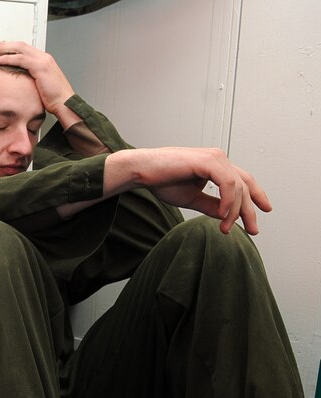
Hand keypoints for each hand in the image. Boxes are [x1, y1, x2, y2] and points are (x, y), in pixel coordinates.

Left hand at [0, 41, 74, 119]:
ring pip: (18, 49)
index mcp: (42, 59)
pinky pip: (20, 59)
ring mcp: (42, 60)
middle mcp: (43, 56)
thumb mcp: (38, 85)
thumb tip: (16, 81)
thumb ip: (29, 79)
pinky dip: (6, 58)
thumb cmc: (52, 98)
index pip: (23, 48)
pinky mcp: (40, 66)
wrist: (64, 103)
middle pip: (19, 44)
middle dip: (2, 45)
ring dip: (1, 49)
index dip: (8, 47)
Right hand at [125, 147, 271, 233]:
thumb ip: (210, 205)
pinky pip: (227, 183)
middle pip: (245, 185)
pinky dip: (228, 201)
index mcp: (216, 165)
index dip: (256, 195)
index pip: (243, 180)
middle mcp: (218, 159)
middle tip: (252, 230)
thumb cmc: (161, 180)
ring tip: (226, 227)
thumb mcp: (191, 198)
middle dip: (249, 210)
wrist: (142, 171)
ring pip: (238, 187)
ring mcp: (215, 158)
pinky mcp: (208, 161)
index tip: (264, 210)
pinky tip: (222, 215)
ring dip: (235, 210)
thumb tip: (226, 215)